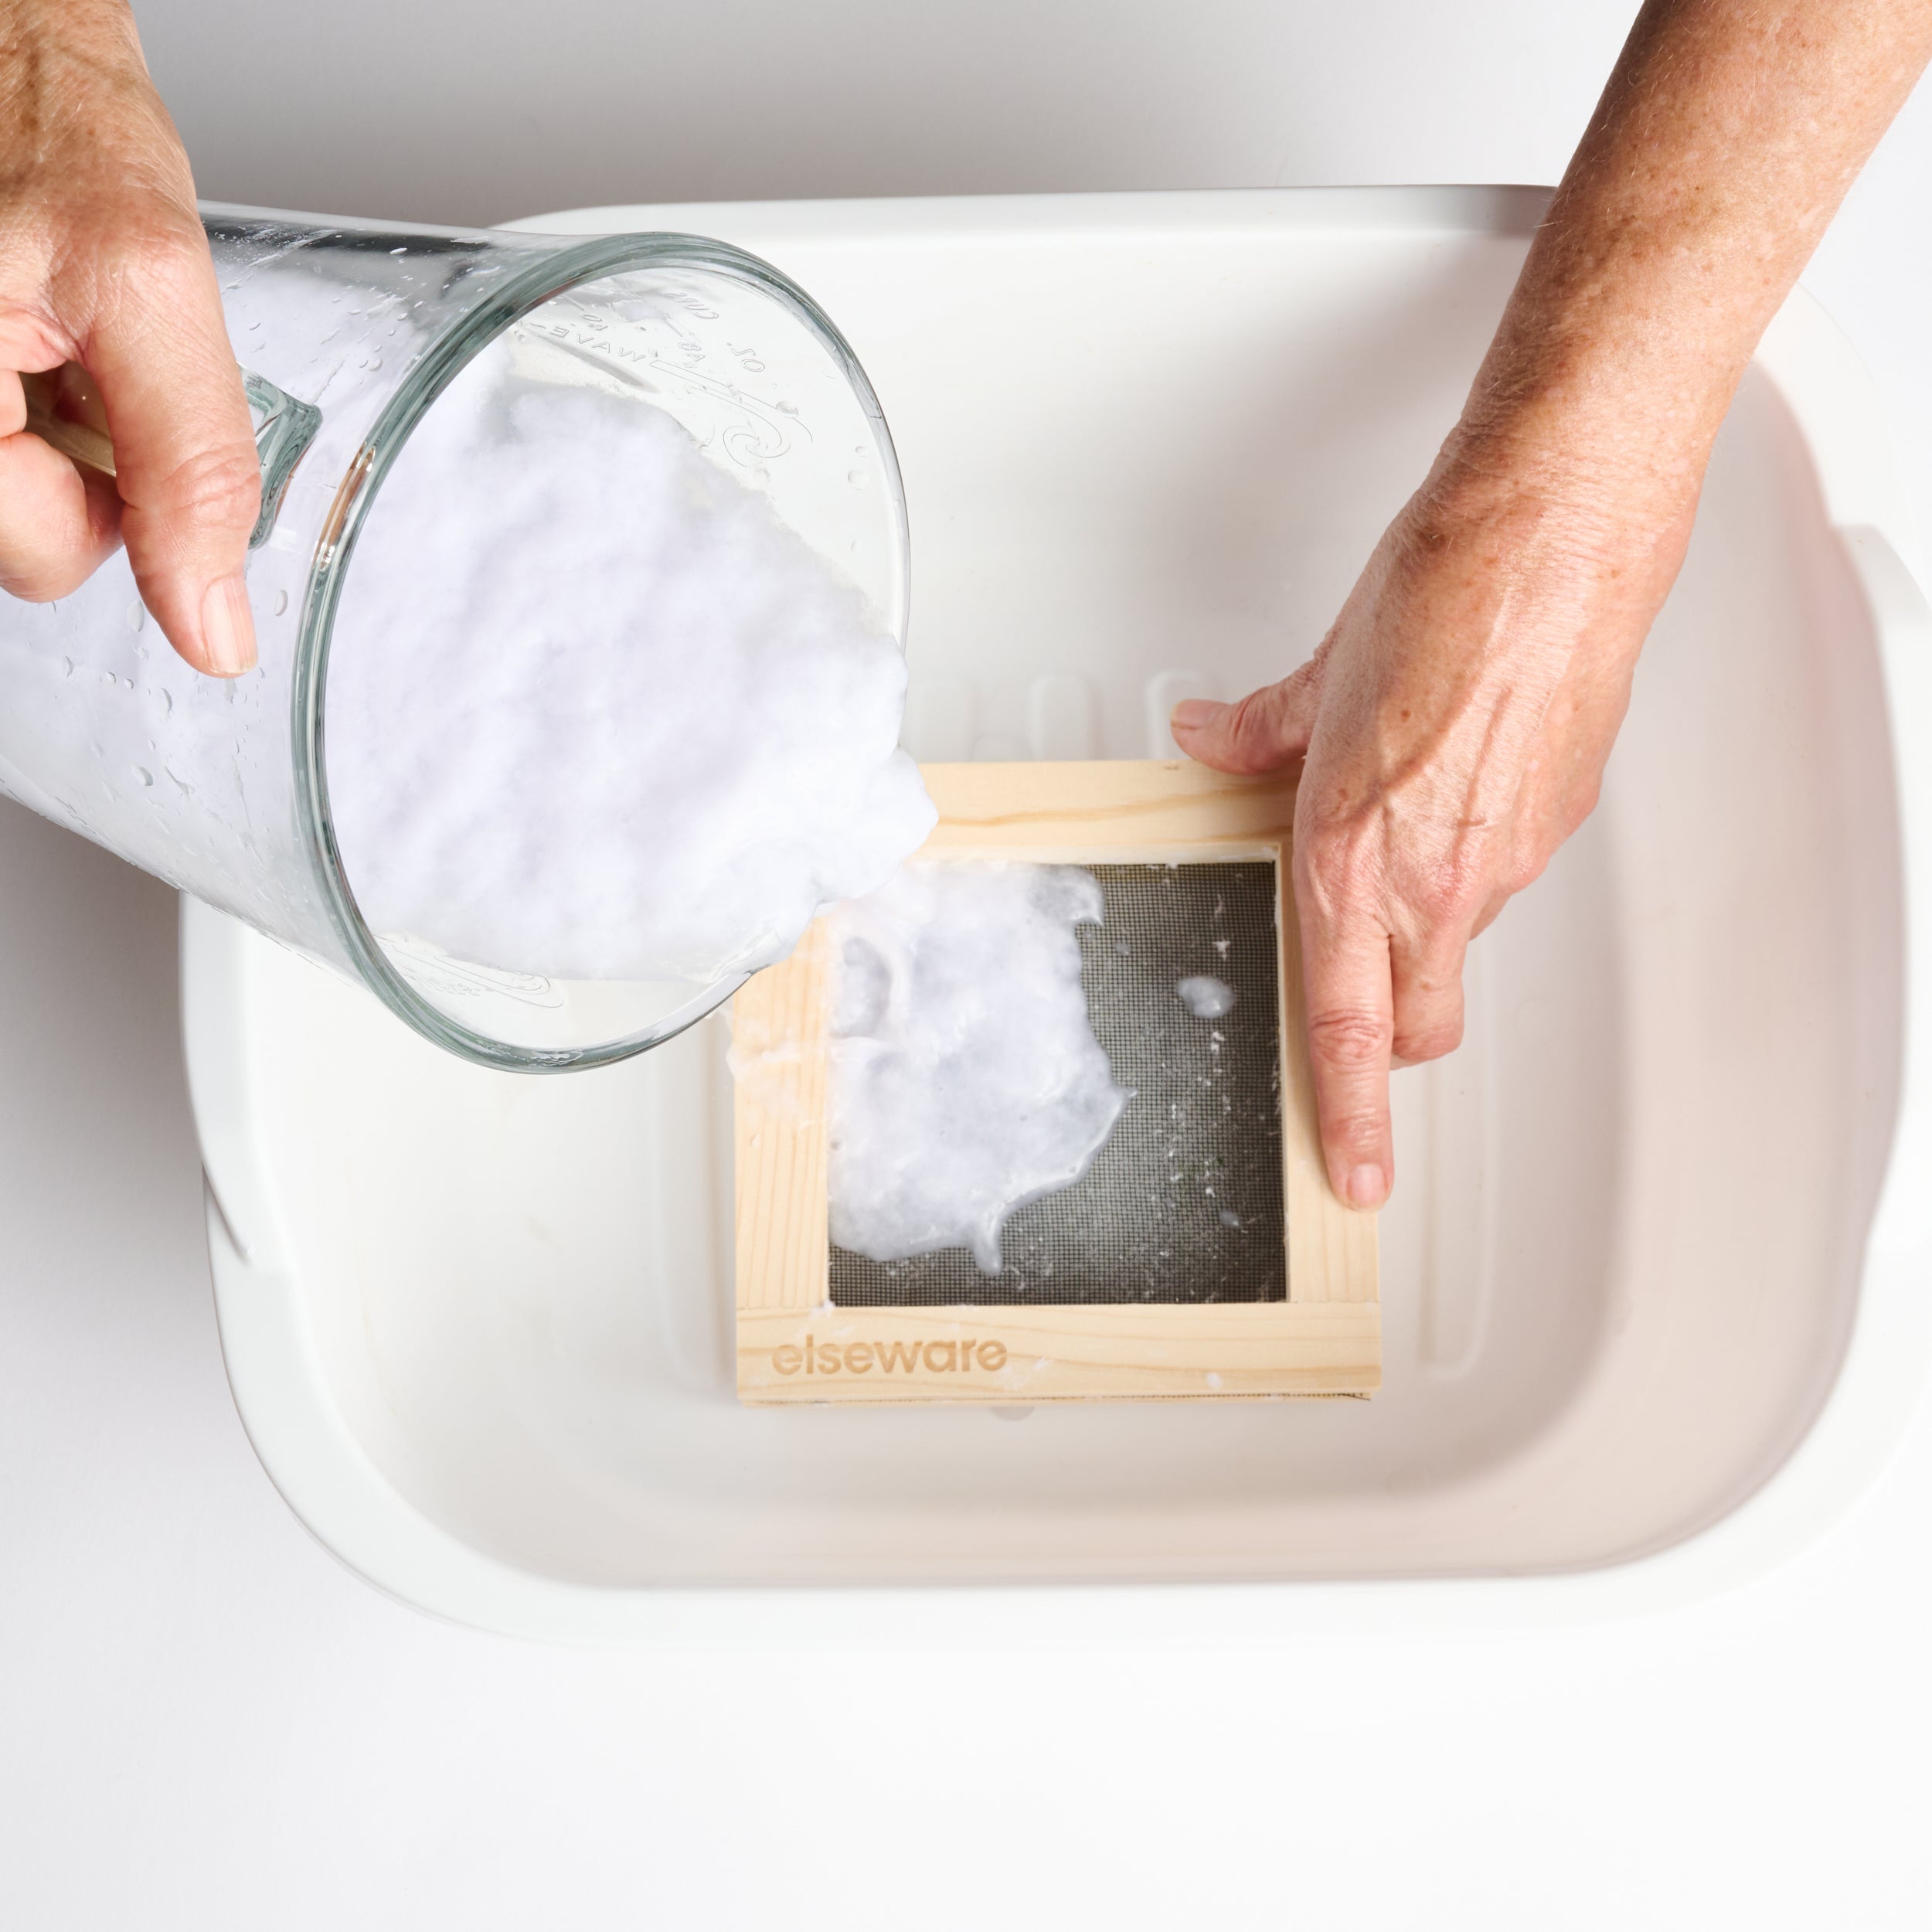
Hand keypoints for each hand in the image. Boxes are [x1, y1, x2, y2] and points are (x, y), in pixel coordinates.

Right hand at [0, 0, 257, 673]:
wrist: (2, 45)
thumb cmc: (44, 119)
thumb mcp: (148, 289)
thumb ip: (191, 469)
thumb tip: (212, 630)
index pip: (44, 560)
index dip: (114, 502)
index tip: (121, 404)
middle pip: (28, 541)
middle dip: (84, 464)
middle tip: (86, 352)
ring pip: (21, 497)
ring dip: (62, 430)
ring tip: (60, 331)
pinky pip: (10, 443)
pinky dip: (40, 402)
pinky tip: (39, 335)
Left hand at [1173, 448, 1695, 1209]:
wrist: (1555, 535)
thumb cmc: (1444, 594)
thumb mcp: (1320, 677)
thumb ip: (1261, 737)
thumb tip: (1214, 743)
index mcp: (1353, 859)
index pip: (1346, 1030)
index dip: (1349, 1118)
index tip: (1352, 1174)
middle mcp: (1436, 878)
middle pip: (1418, 1025)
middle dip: (1391, 1049)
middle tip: (1362, 1028)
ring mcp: (1509, 857)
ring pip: (1458, 942)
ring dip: (1423, 923)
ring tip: (1396, 837)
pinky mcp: (1561, 820)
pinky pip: (1503, 873)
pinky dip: (1470, 855)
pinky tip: (1454, 786)